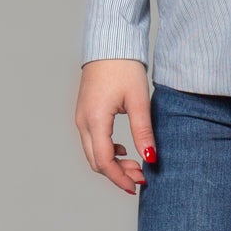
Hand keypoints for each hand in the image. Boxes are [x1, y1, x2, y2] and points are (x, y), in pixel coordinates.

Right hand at [75, 59, 155, 194]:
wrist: (110, 44)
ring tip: (136, 166)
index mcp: (95, 120)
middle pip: (96, 161)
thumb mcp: (139, 101)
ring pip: (92, 153)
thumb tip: (150, 159)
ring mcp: (81, 118)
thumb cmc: (124, 67)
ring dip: (112, 164)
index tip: (138, 185)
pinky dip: (107, 152)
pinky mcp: (85, 113)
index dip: (120, 178)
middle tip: (142, 177)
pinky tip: (124, 150)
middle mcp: (83, 122)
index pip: (104, 161)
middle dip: (118, 174)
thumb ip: (143, 132)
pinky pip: (92, 142)